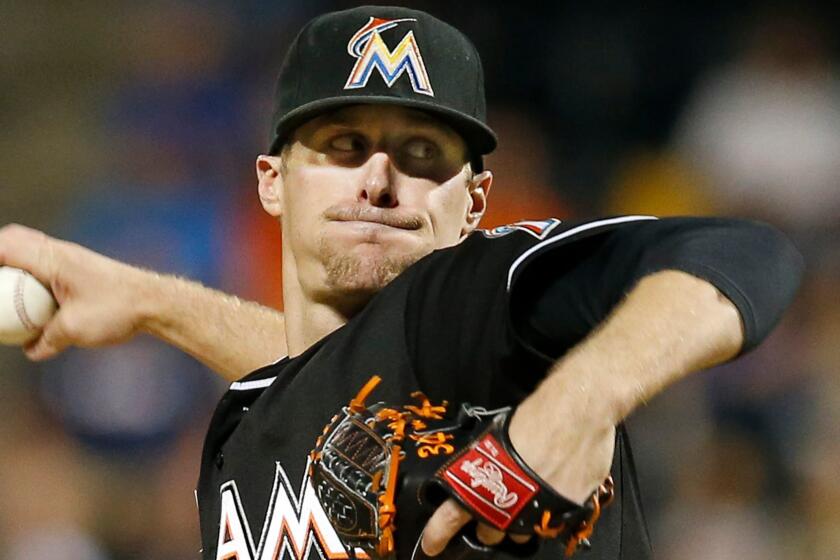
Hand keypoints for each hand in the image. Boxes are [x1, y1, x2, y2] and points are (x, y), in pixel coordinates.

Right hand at [0, 224, 154, 359]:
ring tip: (10, 286)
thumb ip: (47, 339)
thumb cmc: (117, 310)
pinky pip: (49, 263)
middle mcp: (60, 252)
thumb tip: (32, 350)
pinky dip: (34, 271)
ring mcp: (73, 258)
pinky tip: (35, 295)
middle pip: (15, 239)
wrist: (155, 301)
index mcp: (53, 259)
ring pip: (33, 249)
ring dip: (15, 261)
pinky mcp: (84, 268)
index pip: (5, 246)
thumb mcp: (74, 330)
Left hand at [419, 389, 614, 555]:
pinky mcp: (566, 513)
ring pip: (522, 533)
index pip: (452, 516)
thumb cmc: (539, 417)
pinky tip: (551, 491)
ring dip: (520, 521)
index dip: (438, 533)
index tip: (432, 545)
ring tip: (525, 498)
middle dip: (488, 524)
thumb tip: (484, 470)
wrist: (579, 414)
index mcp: (485, 483)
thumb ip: (489, 462)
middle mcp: (510, 505)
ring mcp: (538, 513)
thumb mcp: (499, 436)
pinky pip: (552, 522)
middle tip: (494, 507)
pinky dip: (548, 512)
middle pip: (489, 533)